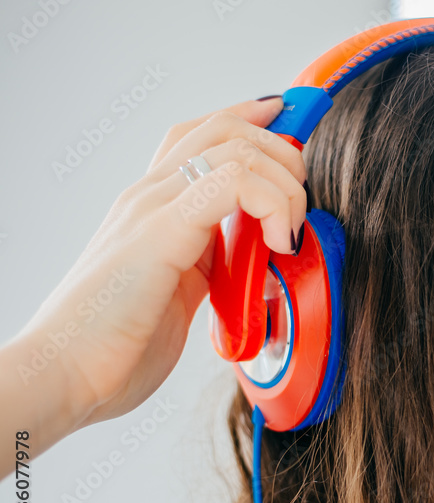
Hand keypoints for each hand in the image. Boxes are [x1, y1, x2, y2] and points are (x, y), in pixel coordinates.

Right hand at [18, 97, 307, 432]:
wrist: (65, 377)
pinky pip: (231, 182)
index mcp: (154, 207)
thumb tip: (247, 262)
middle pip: (226, 128)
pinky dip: (271, 202)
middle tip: (299, 203)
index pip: (204, 135)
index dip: (254, 124)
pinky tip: (277, 242)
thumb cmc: (115, 347)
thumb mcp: (177, 294)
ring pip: (235, 146)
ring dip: (283, 182)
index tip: (292, 136)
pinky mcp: (160, 231)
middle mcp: (150, 196)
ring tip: (288, 233)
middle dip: (282, 153)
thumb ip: (207, 267)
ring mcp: (152, 208)